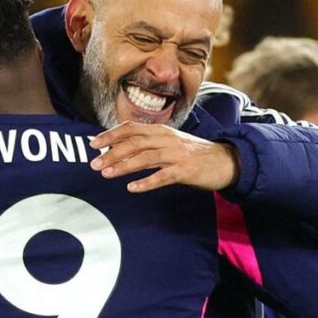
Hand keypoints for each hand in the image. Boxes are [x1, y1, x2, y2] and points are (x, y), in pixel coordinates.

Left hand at [89, 121, 237, 192]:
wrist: (224, 160)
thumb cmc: (191, 153)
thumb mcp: (168, 143)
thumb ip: (146, 144)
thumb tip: (118, 149)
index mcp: (161, 131)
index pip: (131, 128)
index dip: (110, 135)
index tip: (93, 143)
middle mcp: (167, 139)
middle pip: (134, 142)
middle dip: (112, 152)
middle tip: (94, 164)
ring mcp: (176, 155)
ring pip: (145, 158)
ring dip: (124, 165)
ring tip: (106, 174)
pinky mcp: (185, 171)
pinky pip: (163, 176)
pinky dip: (147, 182)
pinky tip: (132, 188)